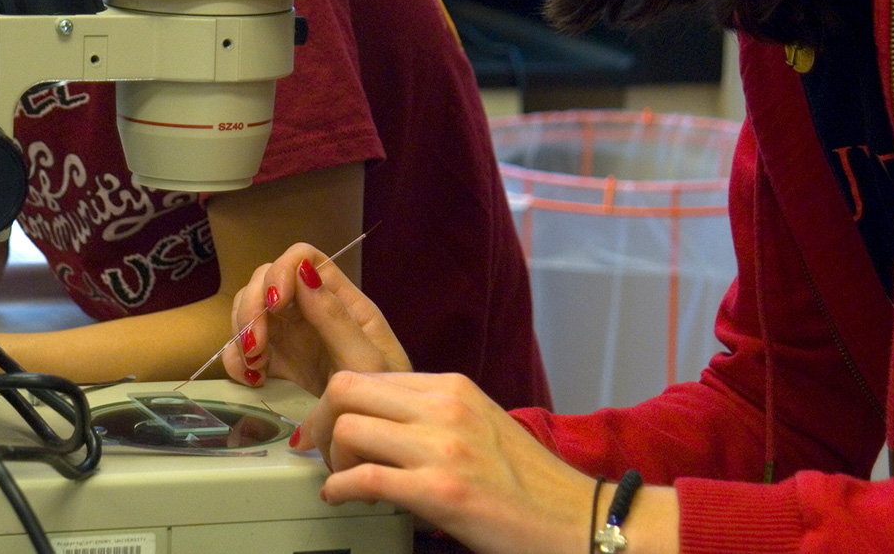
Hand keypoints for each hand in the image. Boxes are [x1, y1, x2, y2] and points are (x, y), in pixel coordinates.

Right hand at [225, 242, 410, 397]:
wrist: (377, 438)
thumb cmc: (385, 397)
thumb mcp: (366, 361)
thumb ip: (336, 318)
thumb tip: (304, 272)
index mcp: (340, 299)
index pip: (303, 258)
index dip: (281, 272)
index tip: (275, 305)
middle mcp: (312, 309)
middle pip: (266, 279)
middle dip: (252, 307)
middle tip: (254, 347)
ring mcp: (293, 334)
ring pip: (250, 309)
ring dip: (241, 334)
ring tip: (255, 367)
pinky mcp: (279, 361)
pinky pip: (244, 348)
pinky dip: (237, 360)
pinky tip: (252, 380)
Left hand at [297, 370, 600, 553]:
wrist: (575, 518)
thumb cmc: (528, 482)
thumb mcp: (479, 423)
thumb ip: (432, 413)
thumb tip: (379, 422)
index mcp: (452, 386)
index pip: (368, 374)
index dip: (336, 402)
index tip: (326, 425)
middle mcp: (445, 407)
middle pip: (346, 388)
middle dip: (320, 421)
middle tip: (318, 449)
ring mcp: (442, 447)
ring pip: (348, 428)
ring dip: (332, 459)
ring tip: (342, 479)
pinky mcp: (441, 490)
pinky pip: (363, 479)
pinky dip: (339, 489)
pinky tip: (341, 499)